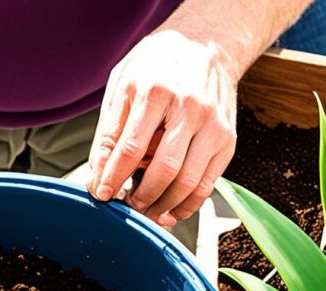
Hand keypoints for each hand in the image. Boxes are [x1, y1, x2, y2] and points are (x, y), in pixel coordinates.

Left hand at [88, 29, 238, 226]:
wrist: (204, 43)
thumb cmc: (157, 65)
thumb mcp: (122, 84)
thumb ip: (109, 129)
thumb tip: (98, 173)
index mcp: (154, 91)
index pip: (129, 147)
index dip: (113, 177)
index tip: (102, 194)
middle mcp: (188, 107)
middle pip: (162, 169)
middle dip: (140, 197)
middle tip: (126, 206)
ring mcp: (211, 123)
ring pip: (187, 181)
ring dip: (162, 206)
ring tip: (146, 211)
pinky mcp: (226, 138)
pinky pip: (207, 183)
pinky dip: (187, 204)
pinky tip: (170, 210)